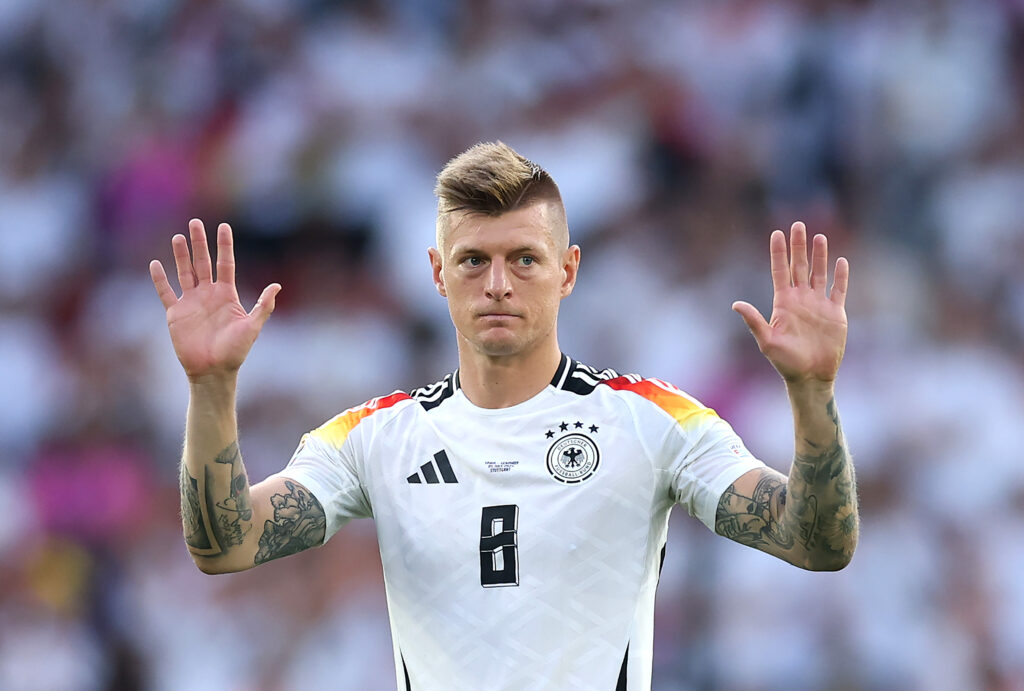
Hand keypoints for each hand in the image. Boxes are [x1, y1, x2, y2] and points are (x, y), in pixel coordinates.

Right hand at [150, 219, 280, 380]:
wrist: (213, 371)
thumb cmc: (235, 351)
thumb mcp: (253, 327)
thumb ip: (263, 306)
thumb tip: (277, 286)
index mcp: (227, 294)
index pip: (225, 264)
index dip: (224, 245)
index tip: (223, 226)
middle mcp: (208, 294)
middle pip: (203, 262)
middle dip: (199, 243)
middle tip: (195, 222)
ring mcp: (191, 302)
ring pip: (184, 272)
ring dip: (181, 255)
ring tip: (178, 237)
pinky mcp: (175, 314)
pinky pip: (166, 292)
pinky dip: (160, 279)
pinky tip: (155, 264)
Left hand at [732, 222, 848, 385]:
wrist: (810, 377)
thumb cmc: (785, 362)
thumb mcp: (767, 341)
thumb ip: (754, 321)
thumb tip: (735, 304)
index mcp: (783, 303)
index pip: (780, 271)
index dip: (778, 252)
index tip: (776, 232)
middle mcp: (800, 299)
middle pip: (799, 266)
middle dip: (799, 246)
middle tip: (798, 224)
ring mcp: (818, 305)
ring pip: (819, 273)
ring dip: (819, 255)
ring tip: (819, 236)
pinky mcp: (835, 314)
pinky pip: (838, 290)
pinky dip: (841, 277)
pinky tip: (841, 261)